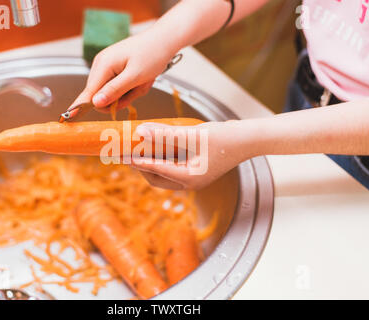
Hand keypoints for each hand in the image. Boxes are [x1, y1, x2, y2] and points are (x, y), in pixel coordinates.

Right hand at [72, 32, 177, 111]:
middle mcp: (101, 65)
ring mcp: (107, 66)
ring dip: (130, 93)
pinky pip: (119, 87)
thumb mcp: (135, 76)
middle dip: (121, 98)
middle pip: (102, 95)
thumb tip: (95, 103)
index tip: (68, 118)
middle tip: (138, 88)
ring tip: (143, 80)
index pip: (88, 93)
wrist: (164, 40)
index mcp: (104, 65)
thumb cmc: (152, 54)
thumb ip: (115, 91)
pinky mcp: (115, 69)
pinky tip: (141, 79)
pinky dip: (132, 88)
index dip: (81, 107)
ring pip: (113, 93)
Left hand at [131, 121, 253, 189]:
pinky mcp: (196, 170)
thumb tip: (141, 132)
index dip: (135, 161)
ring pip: (162, 174)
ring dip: (149, 163)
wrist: (248, 139)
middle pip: (155, 178)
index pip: (155, 170)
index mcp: (189, 178)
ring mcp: (193, 177)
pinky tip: (155, 146)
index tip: (120, 155)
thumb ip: (166, 134)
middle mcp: (189, 182)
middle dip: (139, 166)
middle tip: (125, 153)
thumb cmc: (225, 138)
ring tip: (136, 149)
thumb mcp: (193, 135)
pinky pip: (171, 168)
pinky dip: (160, 159)